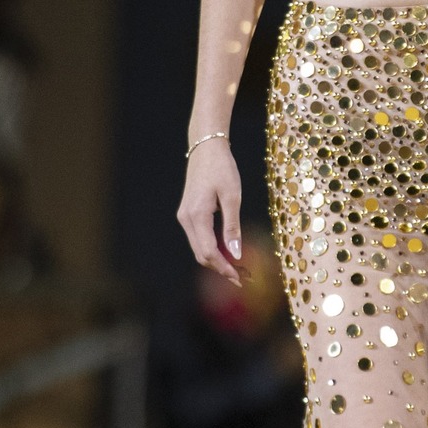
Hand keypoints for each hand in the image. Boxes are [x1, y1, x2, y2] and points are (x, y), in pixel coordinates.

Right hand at [178, 140, 243, 283]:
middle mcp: (186, 219)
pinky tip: (227, 250)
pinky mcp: (188, 213)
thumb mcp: (232, 196)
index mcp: (196, 216)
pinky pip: (199, 238)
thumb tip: (236, 254)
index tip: (240, 278)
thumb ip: (232, 227)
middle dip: (220, 268)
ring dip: (216, 260)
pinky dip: (212, 248)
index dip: (224, 268)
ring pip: (199, 248)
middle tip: (242, 277)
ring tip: (238, 266)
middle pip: (201, 254)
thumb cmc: (222, 168)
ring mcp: (185, 216)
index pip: (209, 252)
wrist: (206, 148)